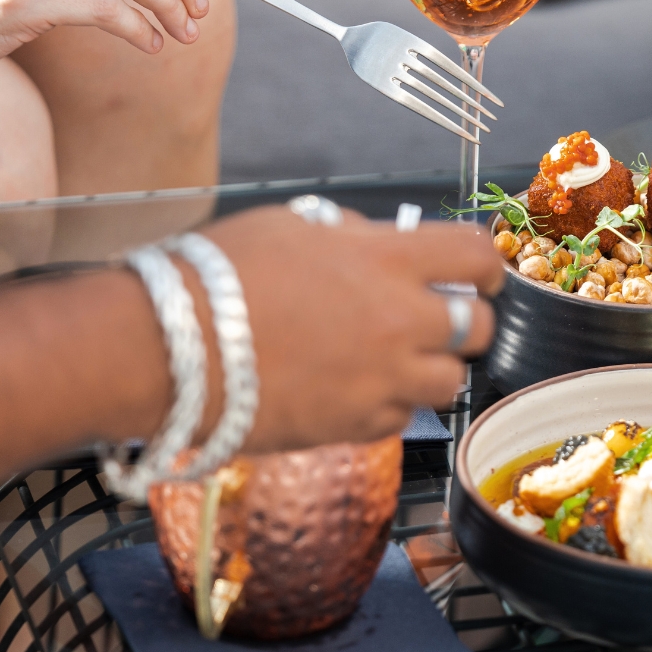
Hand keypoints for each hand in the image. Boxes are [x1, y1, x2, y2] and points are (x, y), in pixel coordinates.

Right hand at [196, 206, 502, 450]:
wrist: (167, 351)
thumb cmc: (216, 276)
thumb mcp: (292, 225)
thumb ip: (352, 235)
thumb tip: (379, 240)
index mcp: (388, 260)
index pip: (477, 256)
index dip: (485, 265)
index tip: (476, 272)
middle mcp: (400, 321)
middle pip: (481, 328)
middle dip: (467, 320)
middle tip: (436, 316)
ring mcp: (382, 379)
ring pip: (450, 382)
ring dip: (432, 367)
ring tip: (391, 356)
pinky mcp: (356, 426)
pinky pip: (400, 417)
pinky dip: (388, 403)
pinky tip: (352, 384)